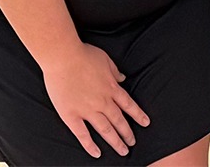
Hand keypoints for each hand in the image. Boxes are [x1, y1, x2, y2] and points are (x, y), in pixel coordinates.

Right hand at [40, 40, 150, 157]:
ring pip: (105, 130)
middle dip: (127, 133)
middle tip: (133, 143)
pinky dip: (90, 145)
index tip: (146, 124)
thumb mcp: (105, 60)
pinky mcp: (71, 115)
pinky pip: (82, 134)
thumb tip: (122, 78)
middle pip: (119, 120)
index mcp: (111, 88)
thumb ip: (115, 71)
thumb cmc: (83, 55)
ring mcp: (87, 110)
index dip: (138, 115)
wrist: (63, 57)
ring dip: (115, 142)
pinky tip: (97, 153)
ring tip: (122, 151)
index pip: (129, 105)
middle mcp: (102, 101)